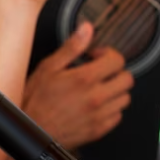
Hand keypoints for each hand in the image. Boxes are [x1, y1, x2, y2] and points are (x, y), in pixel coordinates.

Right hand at [22, 22, 132, 149]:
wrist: (33, 130)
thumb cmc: (35, 100)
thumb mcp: (48, 67)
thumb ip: (71, 47)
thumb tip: (86, 29)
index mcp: (85, 79)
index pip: (117, 60)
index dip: (108, 54)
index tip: (96, 56)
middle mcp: (97, 97)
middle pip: (127, 79)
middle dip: (115, 71)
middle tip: (100, 71)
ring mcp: (100, 115)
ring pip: (125, 98)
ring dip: (114, 90)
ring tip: (97, 88)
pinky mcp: (100, 129)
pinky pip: (118, 116)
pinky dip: (111, 108)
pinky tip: (95, 104)